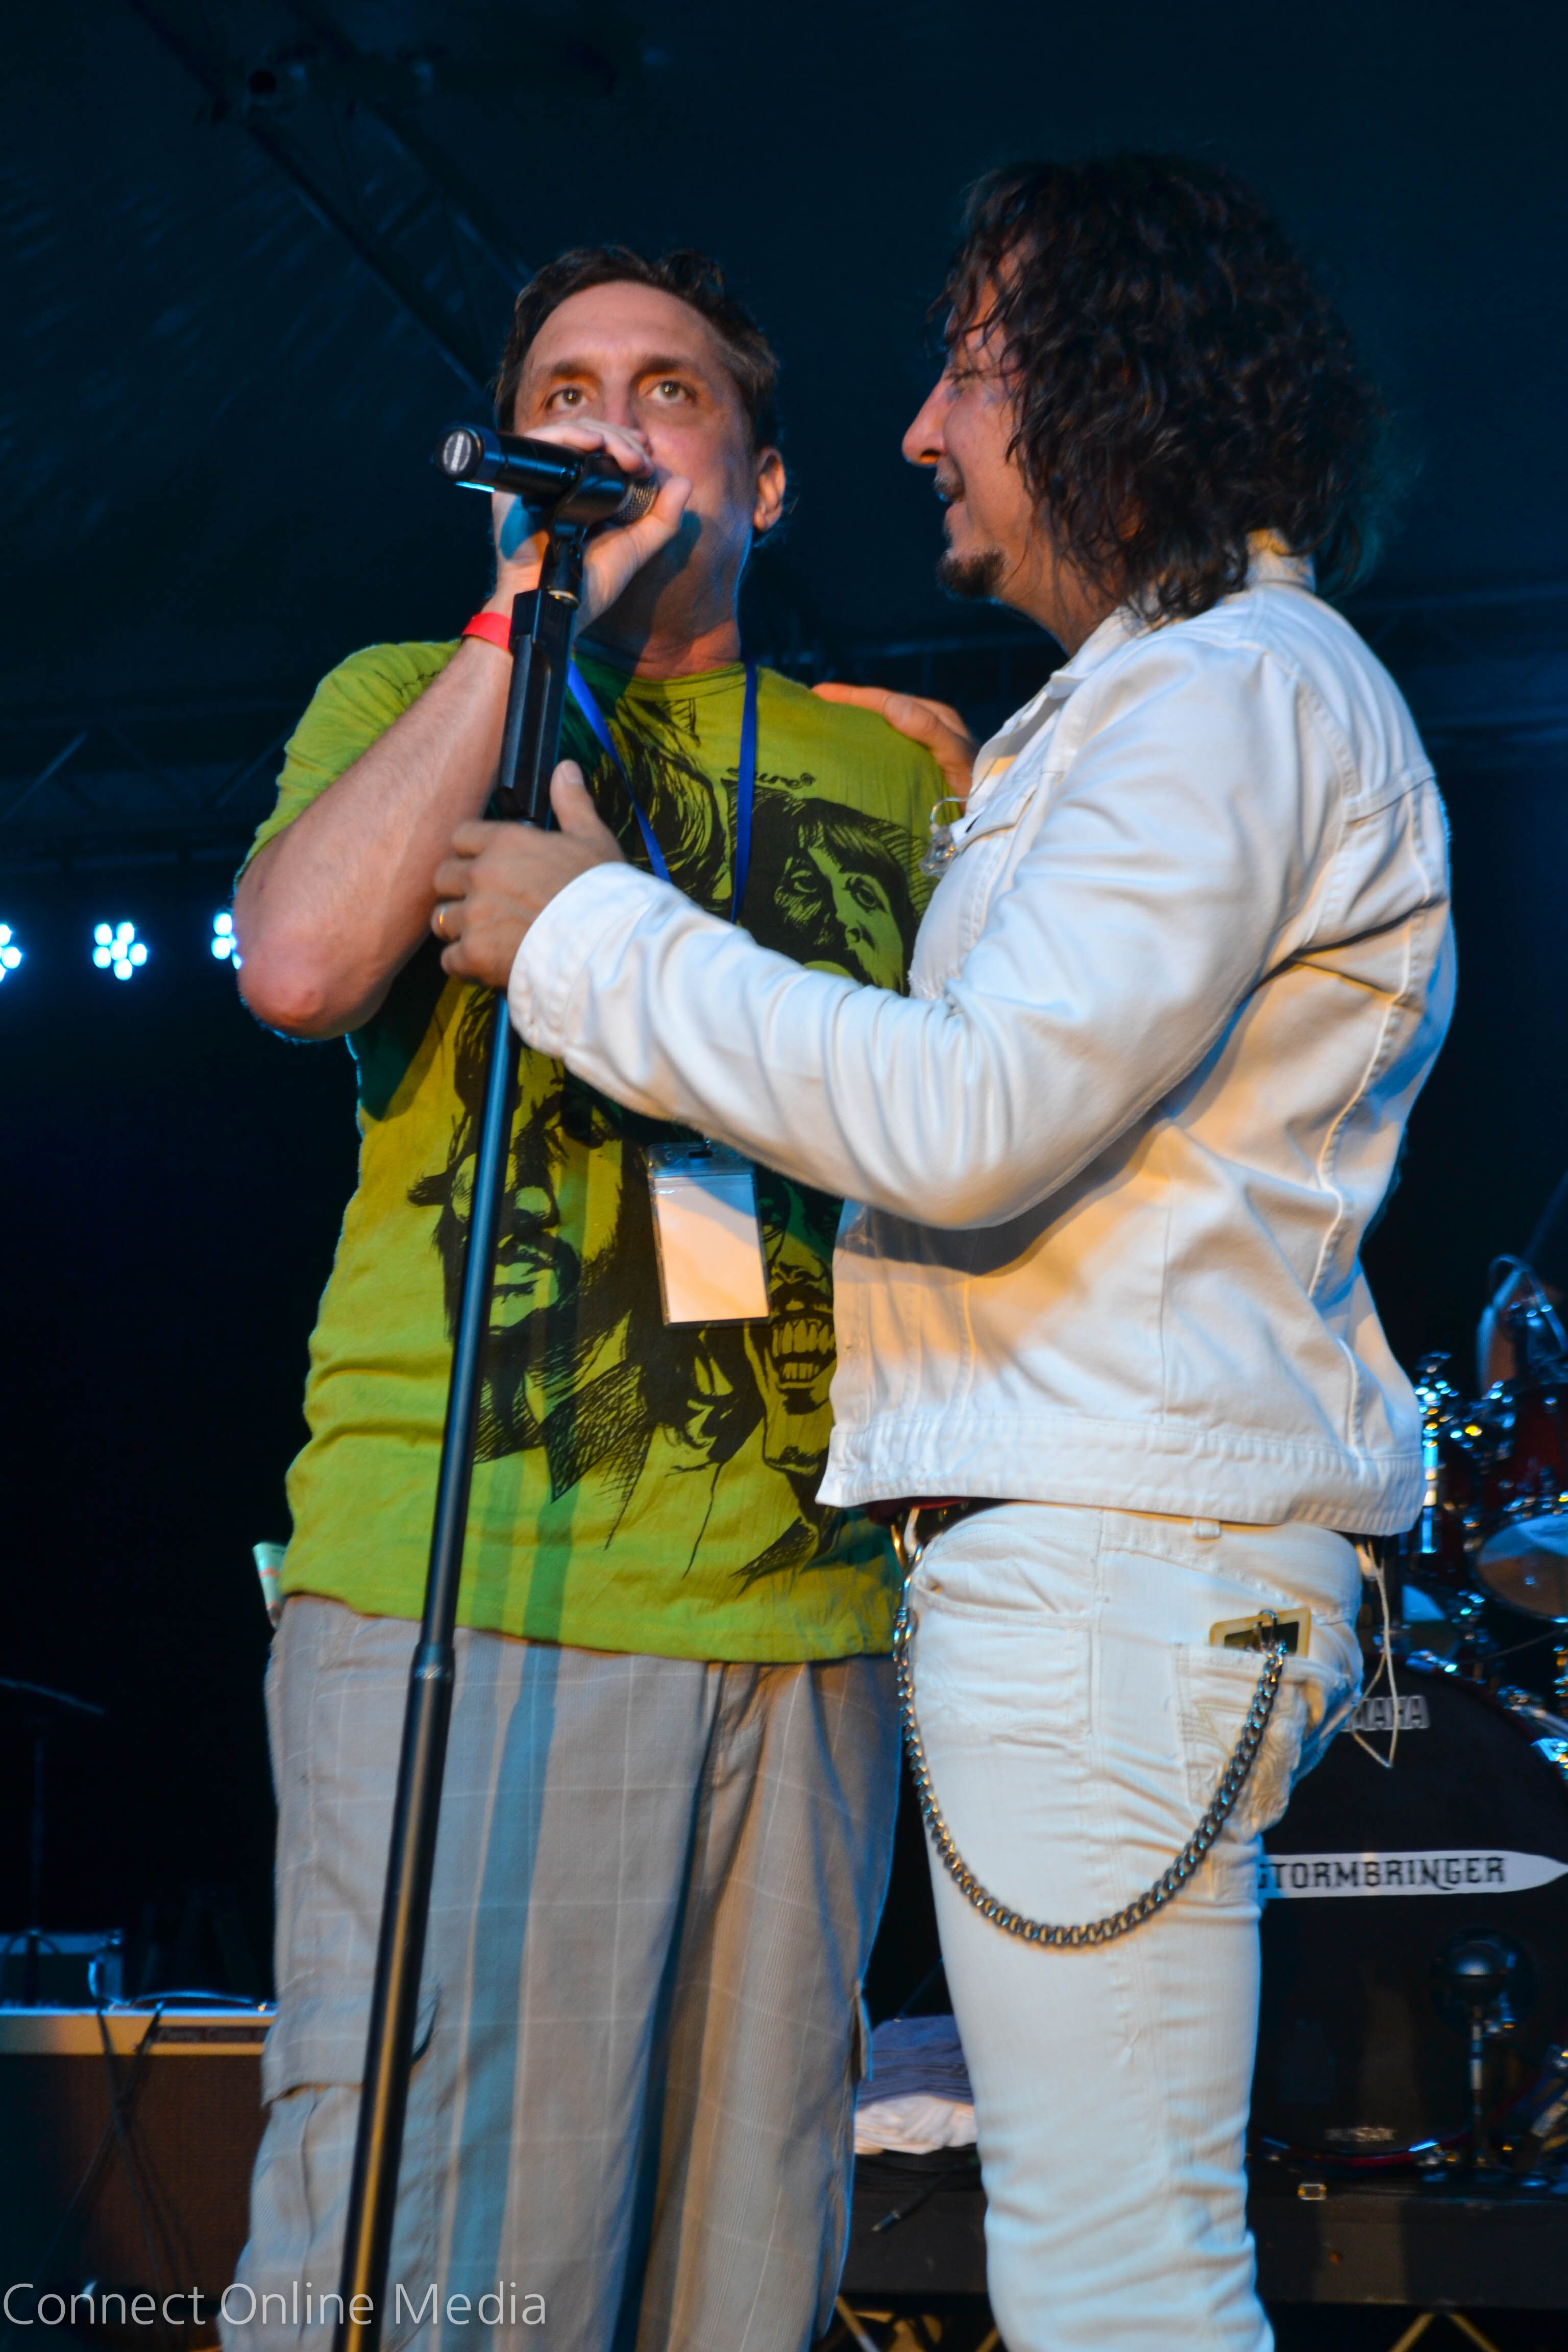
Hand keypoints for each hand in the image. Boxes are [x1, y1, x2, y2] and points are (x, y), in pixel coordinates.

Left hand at [429, 764, 627, 985]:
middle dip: (458, 890)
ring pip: (442, 919)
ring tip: (486, 936)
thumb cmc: (602, 891)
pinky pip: (449, 960)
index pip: (460, 836)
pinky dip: (465, 965)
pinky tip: (486, 965)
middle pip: (443, 877)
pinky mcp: (474, 955)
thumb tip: (564, 767)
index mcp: (504, 841)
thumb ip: (571, 802)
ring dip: (459, 928)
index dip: (471, 852)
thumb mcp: (592, 838)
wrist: (606, 946)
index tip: (487, 866)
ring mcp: (474, 916)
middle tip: (484, 905)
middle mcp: (481, 874)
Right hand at [480, 420, 691, 634]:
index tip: (647, 454)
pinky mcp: (519, 481)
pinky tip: (593, 444)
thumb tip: (685, 482)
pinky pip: (542, 443)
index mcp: (585, 493)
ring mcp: (540, 480)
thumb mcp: (635, 548)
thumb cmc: (589, 584)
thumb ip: (662, 519)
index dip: (626, 442)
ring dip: (604, 435)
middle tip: (641, 462)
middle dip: (622, 440)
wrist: (555, 605)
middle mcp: (561, 482)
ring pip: (572, 434)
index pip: (605, 450)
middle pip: (591, 436)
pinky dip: (569, 435)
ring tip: (628, 457)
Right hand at [812, 682, 977, 801]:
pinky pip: (885, 750)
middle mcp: (926, 727)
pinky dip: (864, 748)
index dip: (850, 696)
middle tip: (809, 708)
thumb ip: (929, 729)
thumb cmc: (981, 788)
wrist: (996, 821)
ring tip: (820, 728)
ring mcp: (921, 748)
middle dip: (846, 707)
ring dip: (852, 727)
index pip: (885, 699)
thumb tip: (891, 704)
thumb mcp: (957, 757)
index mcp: (935, 717)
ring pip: (880, 729)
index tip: (817, 693)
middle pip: (879, 710)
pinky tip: (846, 756)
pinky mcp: (917, 768)